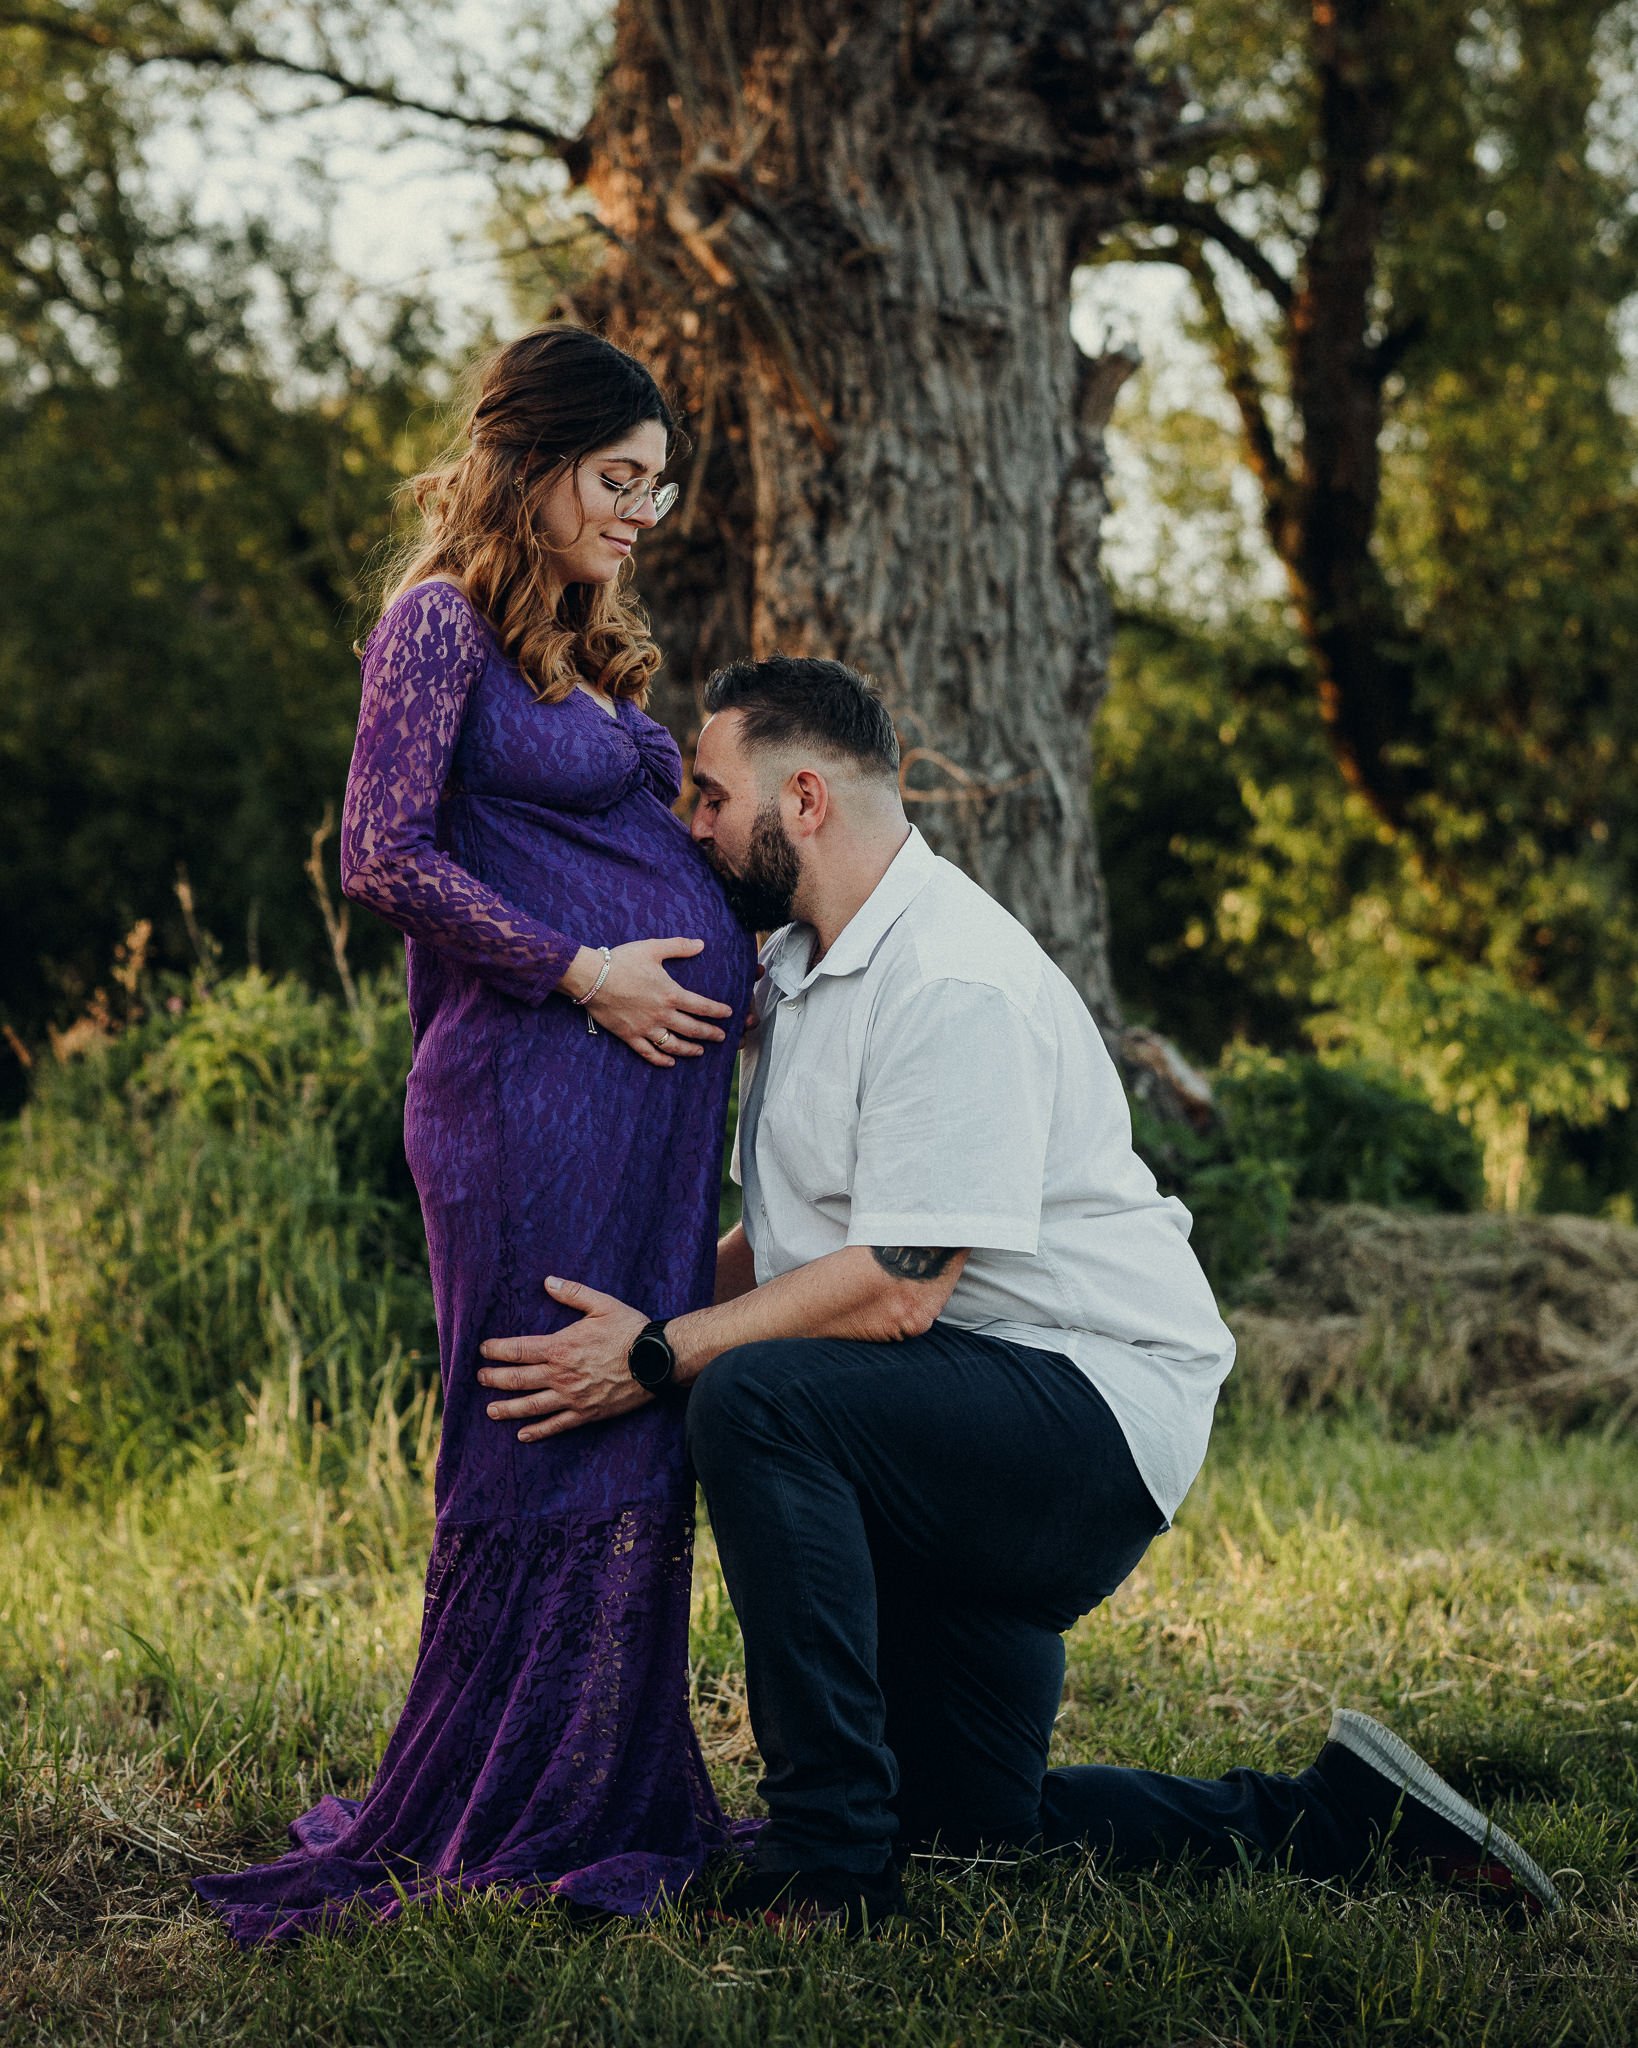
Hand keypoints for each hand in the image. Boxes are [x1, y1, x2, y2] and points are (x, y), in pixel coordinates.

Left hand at [477, 1277, 649, 1439]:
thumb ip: (573, 1293)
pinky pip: (556, 1426)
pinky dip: (538, 1432)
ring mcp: (572, 1398)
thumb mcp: (602, 1304)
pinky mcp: (586, 1413)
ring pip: (530, 1406)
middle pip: (517, 1379)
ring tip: (490, 1410)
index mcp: (560, 1347)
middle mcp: (560, 1375)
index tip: (482, 1350)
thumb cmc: (630, 1330)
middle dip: (494, 1378)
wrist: (656, 1361)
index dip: (496, 1350)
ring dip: (507, 1408)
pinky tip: (523, 1435)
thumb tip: (547, 1281)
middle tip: (479, 1378)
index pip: (518, 1350)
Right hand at [570, 938, 734, 1067]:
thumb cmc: (621, 961)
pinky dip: (661, 1060)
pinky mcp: (630, 1036)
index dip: (718, 1011)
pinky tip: (670, 1063)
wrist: (591, 978)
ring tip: (700, 1052)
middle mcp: (662, 1015)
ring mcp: (646, 1028)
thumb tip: (701, 944)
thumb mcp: (652, 948)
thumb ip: (679, 947)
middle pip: (693, 1029)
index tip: (728, 1014)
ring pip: (674, 1045)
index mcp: (670, 994)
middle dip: (710, 1034)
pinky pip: (648, 1053)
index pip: (702, 1006)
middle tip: (722, 1037)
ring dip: (690, 1050)